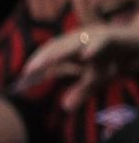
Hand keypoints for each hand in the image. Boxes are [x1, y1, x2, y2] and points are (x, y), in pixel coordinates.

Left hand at [17, 26, 138, 110]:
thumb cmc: (118, 59)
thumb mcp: (98, 78)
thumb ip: (82, 89)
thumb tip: (65, 107)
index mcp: (75, 45)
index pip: (50, 51)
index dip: (37, 62)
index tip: (23, 76)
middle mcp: (82, 38)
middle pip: (56, 45)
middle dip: (41, 58)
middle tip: (26, 72)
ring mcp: (97, 36)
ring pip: (74, 43)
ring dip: (57, 53)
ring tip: (40, 65)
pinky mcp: (114, 38)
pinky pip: (102, 42)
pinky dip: (93, 48)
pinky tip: (86, 56)